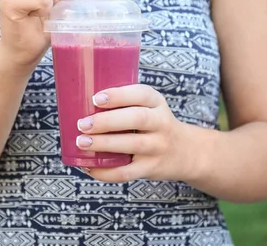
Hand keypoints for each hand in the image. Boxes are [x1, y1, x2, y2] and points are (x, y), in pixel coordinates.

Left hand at [75, 84, 193, 182]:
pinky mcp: (151, 168)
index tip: (96, 98)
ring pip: (131, 145)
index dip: (118, 96)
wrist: (186, 151)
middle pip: (136, 119)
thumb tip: (80, 100)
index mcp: (157, 103)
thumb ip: (126, 103)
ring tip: (81, 142)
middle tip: (82, 124)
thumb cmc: (155, 124)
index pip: (141, 94)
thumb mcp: (151, 107)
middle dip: (107, 121)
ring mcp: (158, 147)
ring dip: (104, 144)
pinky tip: (89, 166)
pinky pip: (127, 172)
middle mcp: (161, 123)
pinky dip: (106, 172)